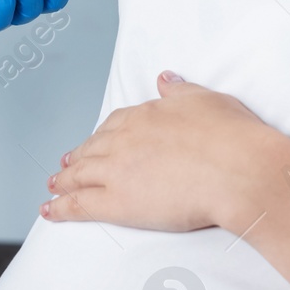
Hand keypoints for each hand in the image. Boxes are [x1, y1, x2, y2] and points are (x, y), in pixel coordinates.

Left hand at [42, 72, 289, 231]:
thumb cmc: (234, 138)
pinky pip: (80, 205)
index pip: (115, 124)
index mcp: (146, 115)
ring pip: (79, 175)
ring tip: (54, 187)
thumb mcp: (208, 100)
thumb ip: (180, 90)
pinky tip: (49, 211)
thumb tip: (165, 78)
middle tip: (66, 165)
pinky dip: (60, 208)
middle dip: (77, 157)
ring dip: (63, 181)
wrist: (240, 171)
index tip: (95, 141)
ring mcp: (117, 171)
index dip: (102, 135)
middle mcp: (125, 140)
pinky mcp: (117, 203)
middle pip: (92, 149)